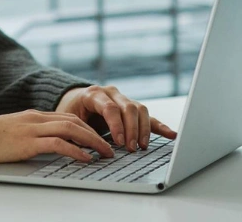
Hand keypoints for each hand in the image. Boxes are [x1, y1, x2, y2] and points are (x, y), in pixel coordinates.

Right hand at [0, 110, 114, 163]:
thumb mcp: (18, 131)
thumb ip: (35, 133)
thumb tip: (54, 144)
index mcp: (36, 115)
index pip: (69, 118)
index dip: (88, 128)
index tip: (100, 139)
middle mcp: (38, 119)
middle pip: (75, 122)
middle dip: (95, 135)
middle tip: (110, 147)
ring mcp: (33, 129)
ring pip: (71, 130)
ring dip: (92, 142)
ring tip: (104, 153)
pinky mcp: (29, 142)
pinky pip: (58, 144)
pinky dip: (75, 150)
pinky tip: (85, 158)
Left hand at [54, 85, 176, 151]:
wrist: (73, 101)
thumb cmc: (70, 112)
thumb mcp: (70, 120)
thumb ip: (82, 131)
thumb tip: (94, 149)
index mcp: (93, 94)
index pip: (110, 107)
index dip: (116, 125)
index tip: (118, 142)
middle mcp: (111, 93)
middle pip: (128, 108)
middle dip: (131, 129)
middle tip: (131, 148)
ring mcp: (123, 99)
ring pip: (139, 109)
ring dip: (143, 129)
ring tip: (142, 146)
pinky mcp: (132, 108)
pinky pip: (148, 116)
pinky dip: (159, 126)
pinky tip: (170, 134)